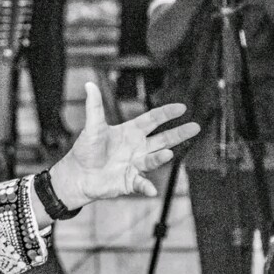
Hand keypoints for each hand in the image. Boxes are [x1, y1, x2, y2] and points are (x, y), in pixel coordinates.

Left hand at [49, 83, 199, 209]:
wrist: (78, 175)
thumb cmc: (85, 150)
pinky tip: (151, 189)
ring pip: (154, 159)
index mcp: (130, 132)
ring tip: (168, 153)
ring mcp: (136, 164)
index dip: (166, 113)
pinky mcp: (132, 181)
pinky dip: (147, 187)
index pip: (153, 120)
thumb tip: (89, 84)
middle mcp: (138, 147)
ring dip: (161, 157)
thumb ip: (94, 106)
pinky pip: (143, 184)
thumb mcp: (92, 126)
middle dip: (179, 133)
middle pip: (163, 139)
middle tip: (195, 127)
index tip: (182, 107)